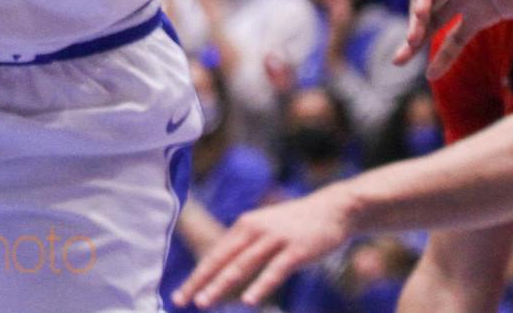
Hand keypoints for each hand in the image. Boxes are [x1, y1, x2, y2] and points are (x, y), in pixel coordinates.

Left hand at [175, 186, 358, 306]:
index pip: (215, 255)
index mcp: (245, 226)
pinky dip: (260, 286)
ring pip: (242, 265)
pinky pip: (274, 271)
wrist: (333, 209)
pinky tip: (248, 302)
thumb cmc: (296, 225)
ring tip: (204, 303)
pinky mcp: (295, 250)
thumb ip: (247, 248)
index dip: (196, 277)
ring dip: (220, 285)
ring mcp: (274, 239)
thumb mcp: (266, 230)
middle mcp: (255, 230)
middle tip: (181, 301)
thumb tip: (227, 273)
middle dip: (200, 282)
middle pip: (222, 260)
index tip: (178, 296)